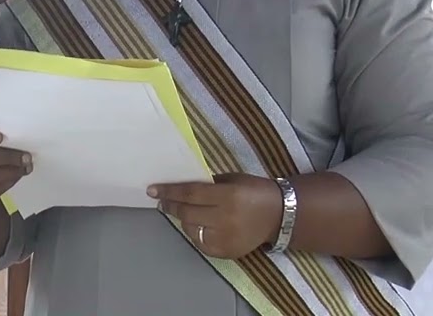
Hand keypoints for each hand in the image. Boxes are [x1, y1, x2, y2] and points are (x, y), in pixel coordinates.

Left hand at [150, 173, 282, 258]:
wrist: (280, 215)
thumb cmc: (254, 190)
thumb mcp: (231, 180)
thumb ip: (207, 184)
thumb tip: (179, 186)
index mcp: (228, 196)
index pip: (190, 194)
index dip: (169, 192)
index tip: (152, 190)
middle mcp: (226, 219)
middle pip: (187, 213)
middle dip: (171, 206)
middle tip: (161, 201)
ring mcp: (226, 239)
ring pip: (191, 230)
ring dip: (183, 219)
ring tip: (181, 211)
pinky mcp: (227, 253)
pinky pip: (201, 243)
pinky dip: (195, 233)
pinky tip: (197, 225)